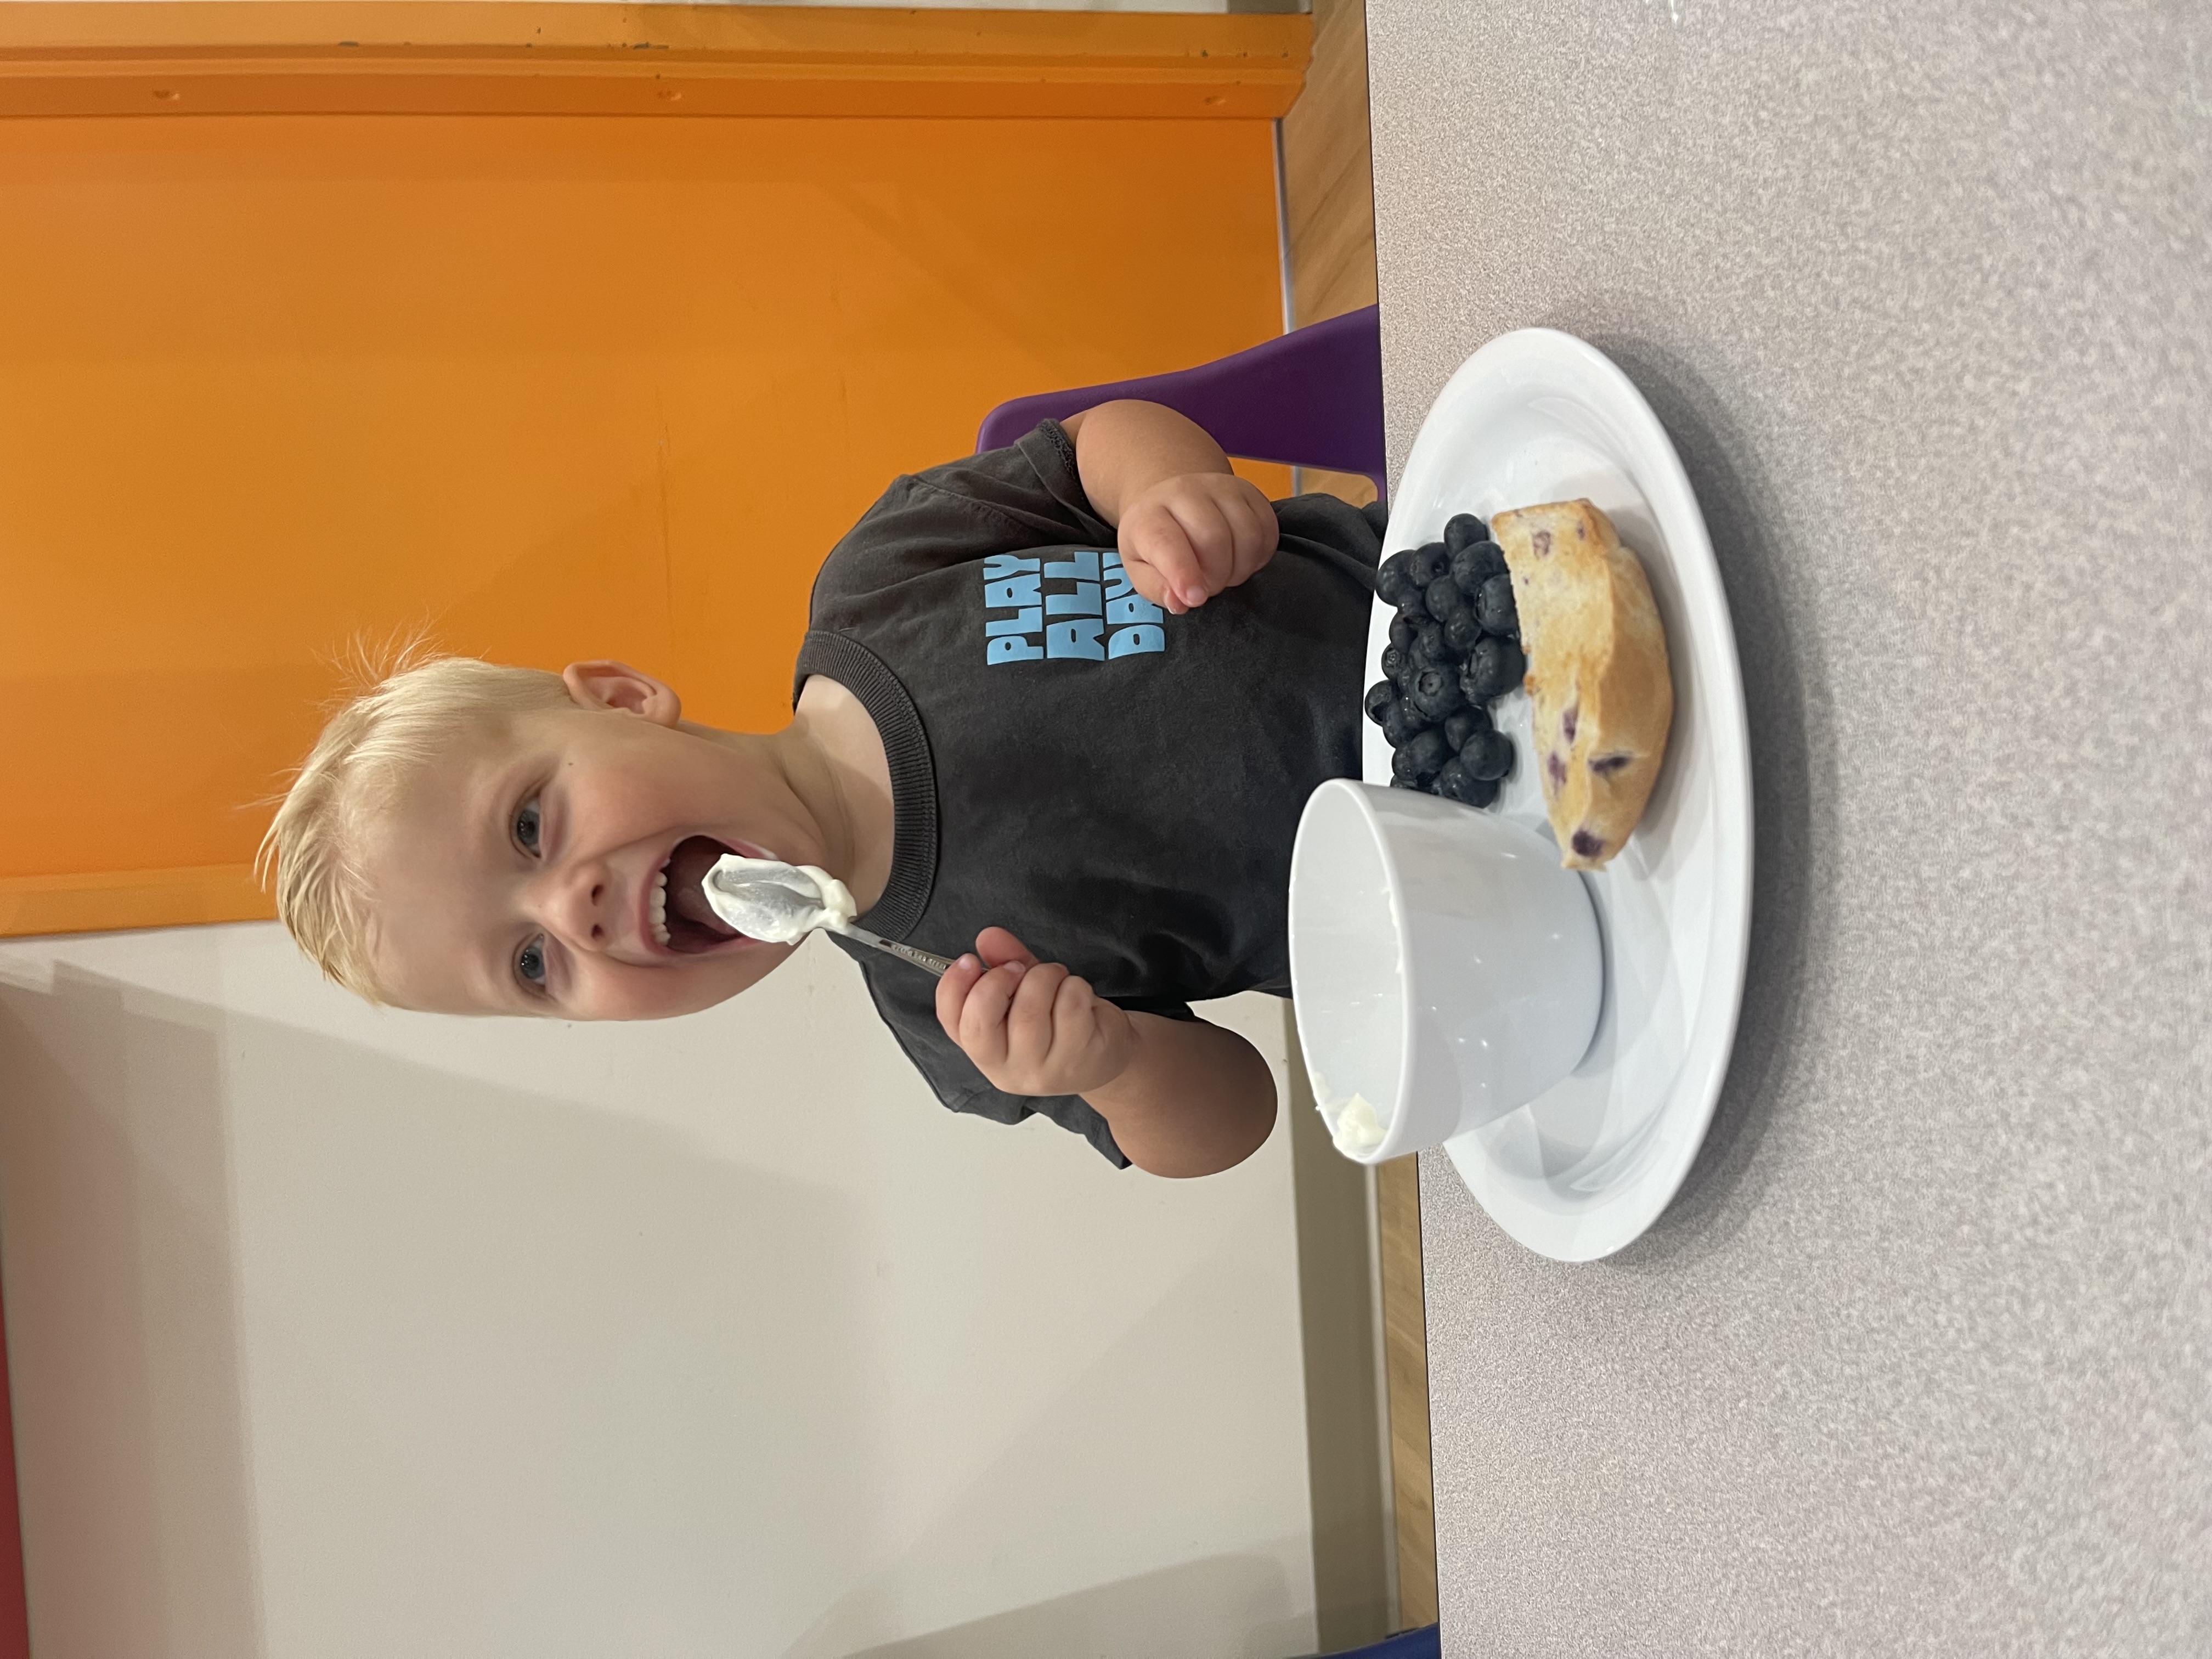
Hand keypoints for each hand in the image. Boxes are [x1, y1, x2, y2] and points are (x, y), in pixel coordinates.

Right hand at [935, 927, 1137, 1097]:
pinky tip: (1079, 995)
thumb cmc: (1058, 1023)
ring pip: (1029, 1009)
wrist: (1106, 1054)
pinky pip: (1068, 1005)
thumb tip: (988, 937)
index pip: (952, 1022)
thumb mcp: (1025, 992)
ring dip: (1045, 976)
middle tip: (1018, 968)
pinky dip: (1074, 986)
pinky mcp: (1077, 1059)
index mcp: (985, 1052)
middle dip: (998, 980)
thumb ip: (1004, 963)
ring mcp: (1042, 1069)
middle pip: (981, 1022)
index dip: (954, 986)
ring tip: (1056, 978)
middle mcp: (1007, 1069)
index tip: (970, 960)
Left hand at [1116, 471, 1279, 614]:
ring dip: (1241, 568)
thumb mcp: (1142, 570)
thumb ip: (1157, 589)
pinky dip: (1259, 556)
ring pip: (1247, 534)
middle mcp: (1183, 492)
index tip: (1196, 598)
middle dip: (1216, 576)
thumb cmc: (1156, 544)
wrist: (1173, 504)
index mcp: (1148, 515)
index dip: (1184, 573)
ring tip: (1225, 573)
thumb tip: (1179, 603)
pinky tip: (1241, 559)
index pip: (1167, 542)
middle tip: (1207, 586)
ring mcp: (1220, 487)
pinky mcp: (1250, 492)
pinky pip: (1267, 529)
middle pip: (1213, 538)